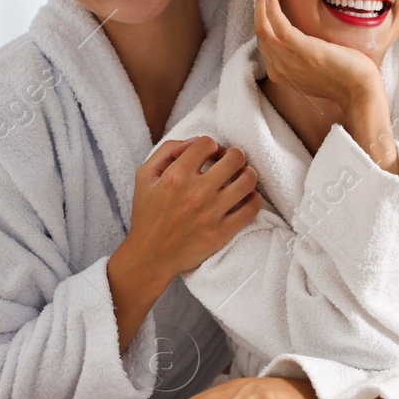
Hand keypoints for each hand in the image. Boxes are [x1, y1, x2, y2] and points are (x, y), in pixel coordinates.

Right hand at [123, 136, 261, 276]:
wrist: (150, 256)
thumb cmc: (147, 214)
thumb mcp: (145, 176)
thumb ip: (167, 151)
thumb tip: (196, 142)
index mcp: (176, 176)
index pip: (208, 143)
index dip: (211, 146)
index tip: (210, 156)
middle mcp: (196, 193)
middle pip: (235, 158)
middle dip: (234, 155)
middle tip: (230, 163)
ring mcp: (211, 213)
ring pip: (248, 180)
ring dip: (247, 174)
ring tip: (240, 178)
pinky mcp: (222, 232)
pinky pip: (252, 208)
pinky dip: (254, 199)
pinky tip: (245, 198)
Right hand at [255, 0, 398, 172]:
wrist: (360, 91)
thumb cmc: (345, 78)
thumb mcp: (317, 68)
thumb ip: (303, 56)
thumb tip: (303, 40)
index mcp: (281, 72)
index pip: (264, 39)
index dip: (263, 15)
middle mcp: (279, 67)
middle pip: (259, 30)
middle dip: (260, 2)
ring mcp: (288, 60)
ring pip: (262, 25)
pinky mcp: (301, 49)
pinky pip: (276, 25)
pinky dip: (270, 7)